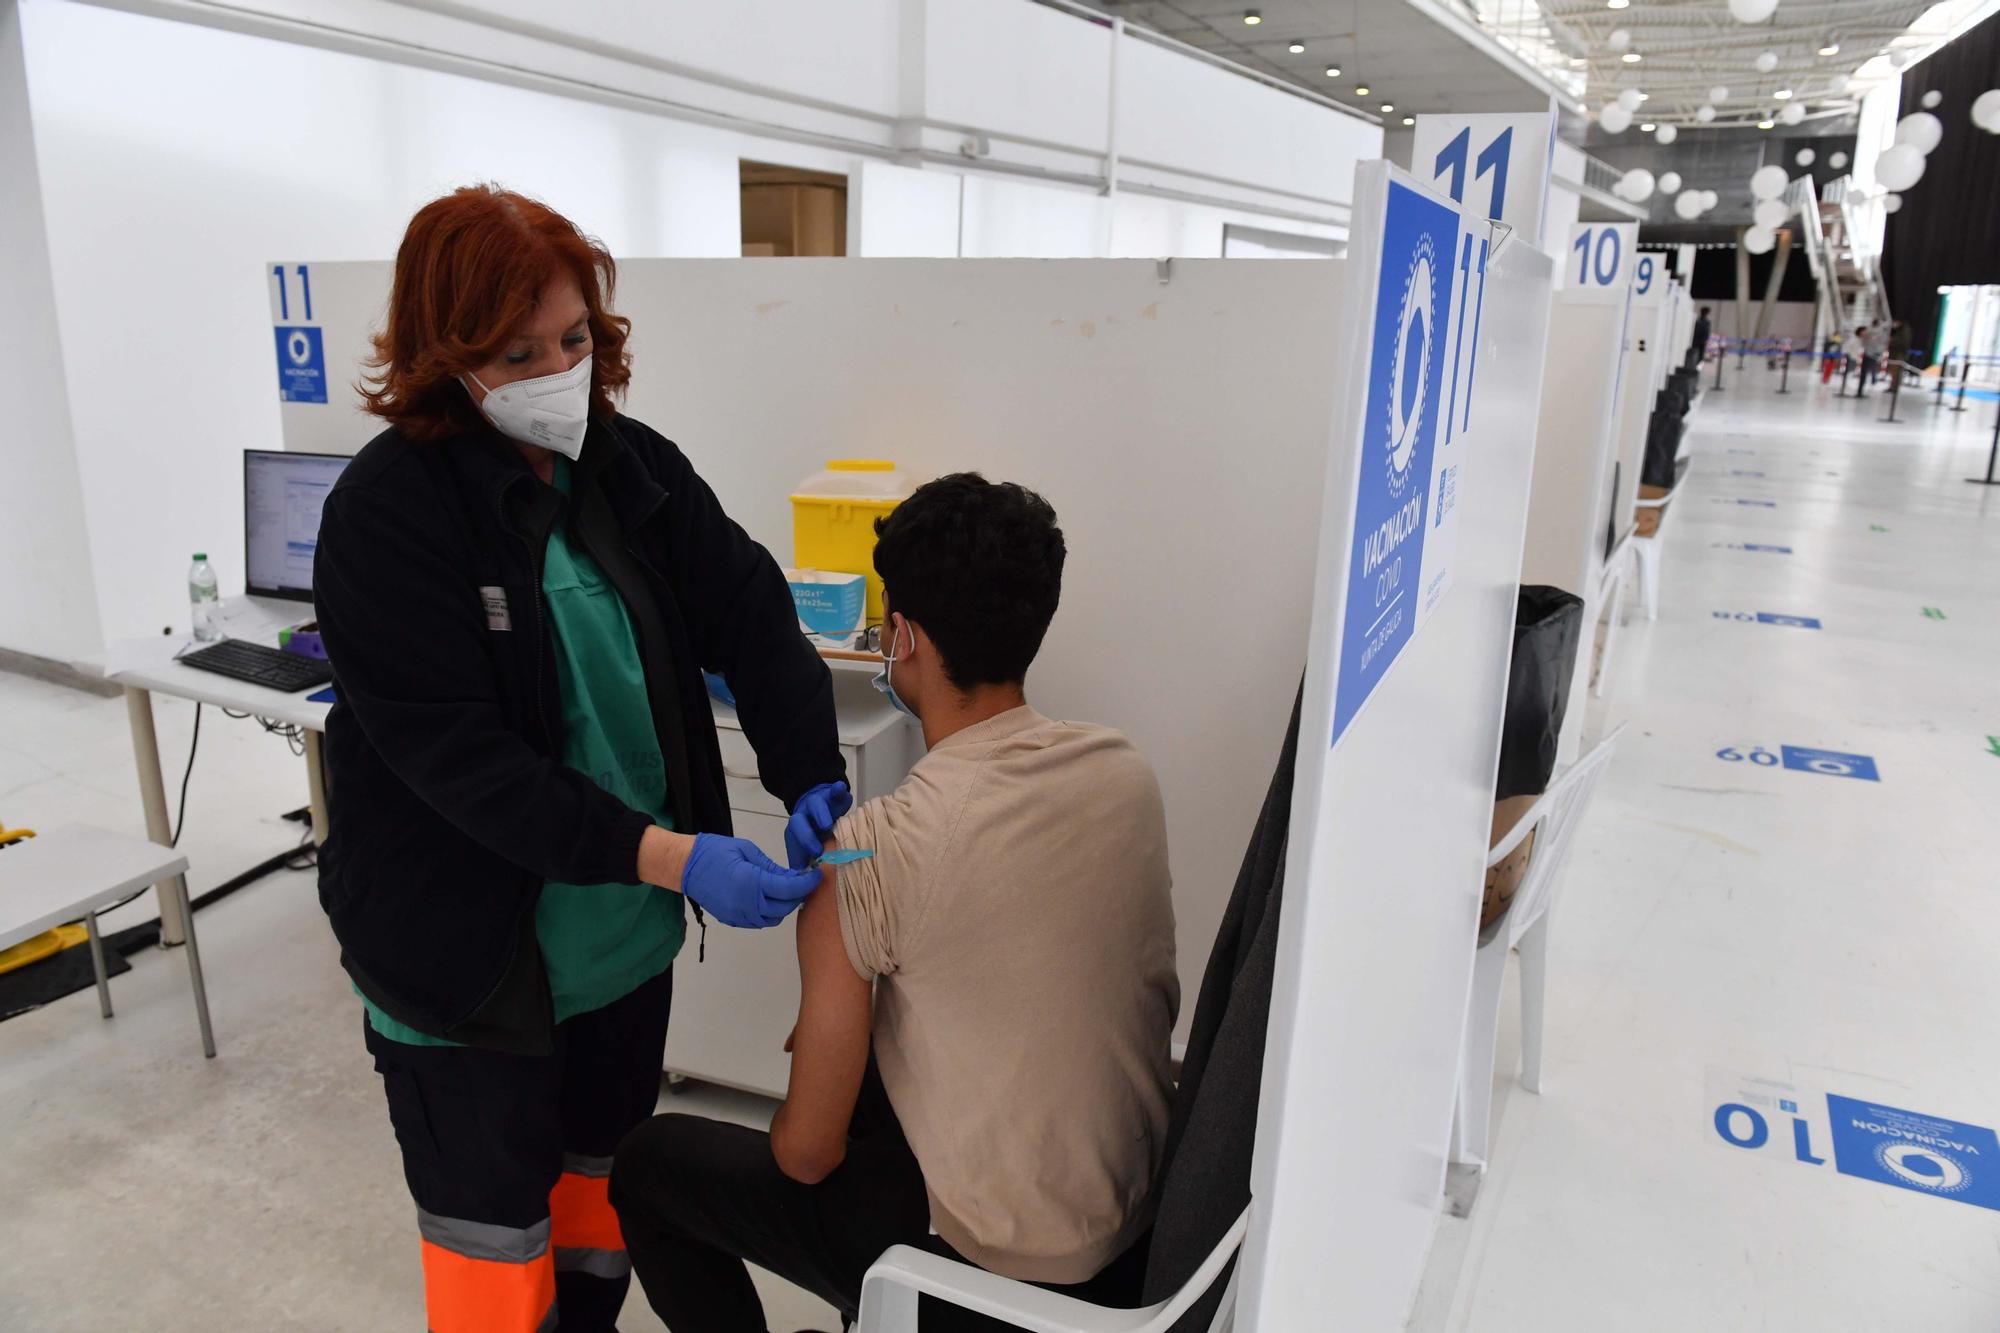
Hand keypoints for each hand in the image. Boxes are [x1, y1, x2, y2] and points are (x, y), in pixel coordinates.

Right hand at [680, 833, 820, 928]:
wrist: (685, 866)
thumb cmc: (715, 851)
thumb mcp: (748, 851)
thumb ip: (772, 867)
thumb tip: (794, 876)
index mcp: (751, 883)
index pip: (789, 889)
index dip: (807, 883)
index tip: (817, 874)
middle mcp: (747, 904)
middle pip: (785, 907)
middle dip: (799, 895)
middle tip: (805, 881)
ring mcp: (739, 915)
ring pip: (774, 919)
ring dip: (785, 906)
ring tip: (788, 890)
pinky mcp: (732, 920)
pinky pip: (759, 921)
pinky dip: (770, 913)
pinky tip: (771, 898)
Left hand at [785, 781, 852, 870]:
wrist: (818, 809)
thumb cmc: (813, 836)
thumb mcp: (806, 851)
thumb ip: (804, 867)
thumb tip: (803, 889)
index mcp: (797, 830)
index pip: (795, 835)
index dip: (804, 842)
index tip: (815, 853)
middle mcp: (805, 816)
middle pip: (800, 820)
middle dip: (808, 832)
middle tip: (819, 844)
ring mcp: (818, 804)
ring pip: (815, 804)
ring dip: (821, 812)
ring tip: (829, 822)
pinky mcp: (833, 795)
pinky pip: (834, 791)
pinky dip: (838, 790)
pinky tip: (841, 789)